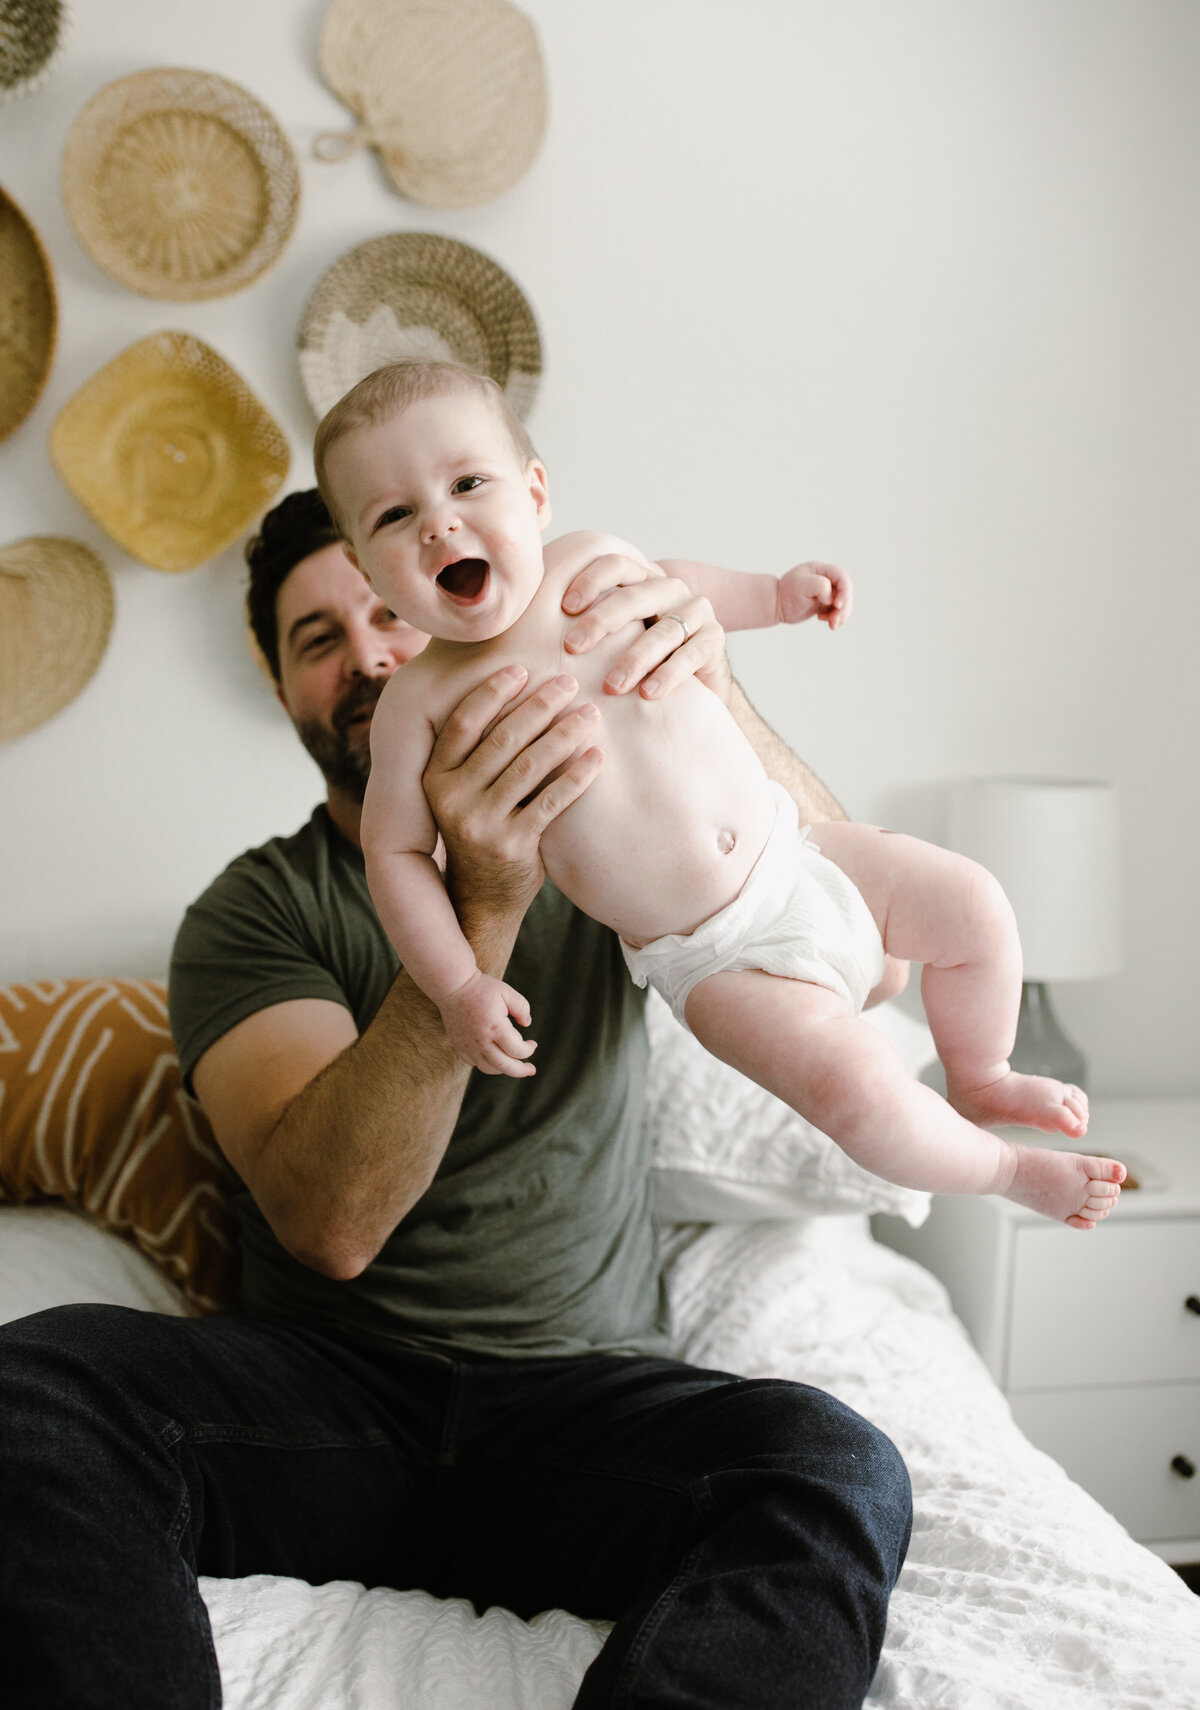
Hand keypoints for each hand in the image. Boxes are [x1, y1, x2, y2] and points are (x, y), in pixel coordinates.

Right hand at [422, 665, 604, 918]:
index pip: (463, 724)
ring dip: (564, 734)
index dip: (492, 692)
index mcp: (434, 777)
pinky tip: (596, 756)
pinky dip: (577, 776)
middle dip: (540, 706)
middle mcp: (451, 799)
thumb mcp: (461, 790)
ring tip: (590, 713)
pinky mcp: (512, 845)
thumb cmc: (479, 825)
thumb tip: (507, 684)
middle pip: (502, 739)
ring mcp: (480, 824)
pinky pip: (551, 801)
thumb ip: (474, 751)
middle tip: (569, 682)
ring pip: (530, 766)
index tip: (522, 668)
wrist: (481, 895)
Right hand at [440, 970, 536, 1076]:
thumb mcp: (507, 992)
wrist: (453, 987)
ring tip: (513, 1064)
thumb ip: (522, 1008)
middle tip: (531, 1069)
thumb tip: (527, 1024)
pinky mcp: (459, 1046)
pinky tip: (495, 1057)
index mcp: (495, 1027)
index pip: (516, 1050)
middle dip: (521, 1070)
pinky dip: (487, 1065)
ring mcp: (468, 1046)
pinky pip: (475, 1063)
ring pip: (489, 1069)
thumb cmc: (481, 988)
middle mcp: (481, 1041)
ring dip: (504, 1069)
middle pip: (505, 1066)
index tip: (533, 1044)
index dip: (528, 1050)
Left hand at [560, 552, 728, 701]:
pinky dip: (668, 674)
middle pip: (634, 596)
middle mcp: (670, 590)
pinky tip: (648, 693)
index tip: (563, 607)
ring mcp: (696, 612)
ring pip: (664, 630)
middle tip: (572, 647)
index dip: (589, 580)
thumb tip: (522, 617)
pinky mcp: (715, 640)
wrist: (692, 687)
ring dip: (634, 659)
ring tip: (612, 685)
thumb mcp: (611, 636)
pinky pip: (691, 654)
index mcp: (642, 580)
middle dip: (600, 621)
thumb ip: (580, 621)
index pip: (616, 565)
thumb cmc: (638, 660)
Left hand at [778, 562, 851, 629]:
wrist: (775, 605)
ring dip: (841, 616)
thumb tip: (830, 598)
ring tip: (831, 625)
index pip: (843, 577)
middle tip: (834, 621)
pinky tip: (821, 619)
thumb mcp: (802, 585)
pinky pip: (838, 611)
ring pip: (845, 603)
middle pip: (846, 592)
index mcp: (822, 570)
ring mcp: (827, 592)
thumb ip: (820, 585)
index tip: (837, 605)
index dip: (845, 591)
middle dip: (844, 608)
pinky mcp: (825, 604)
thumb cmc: (786, 593)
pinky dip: (835, 618)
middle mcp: (827, 579)